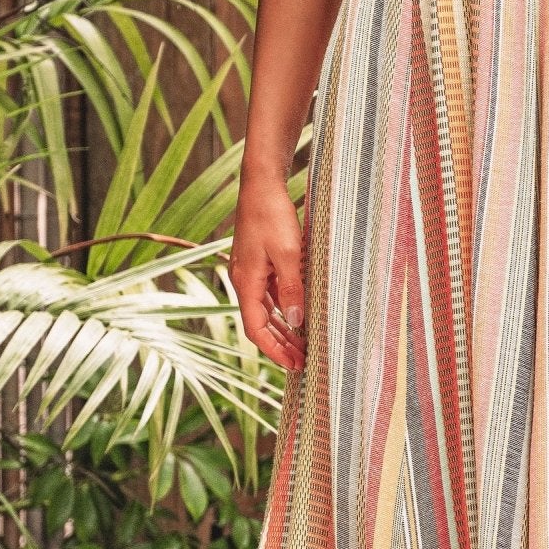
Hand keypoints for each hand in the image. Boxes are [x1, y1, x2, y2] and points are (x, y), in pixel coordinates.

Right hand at [229, 165, 307, 371]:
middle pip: (260, 324)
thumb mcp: (287, 252)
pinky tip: (299, 315)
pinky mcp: (258, 263)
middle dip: (281, 345)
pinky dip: (284, 310)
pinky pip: (270, 295)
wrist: (261, 184)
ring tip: (304, 345)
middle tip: (304, 363)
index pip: (255, 329)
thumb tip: (297, 322)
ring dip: (283, 329)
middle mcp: (243, 281)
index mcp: (246, 282)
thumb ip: (292, 288)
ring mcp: (250, 272)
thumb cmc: (272, 214)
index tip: (294, 365)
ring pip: (266, 311)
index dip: (274, 350)